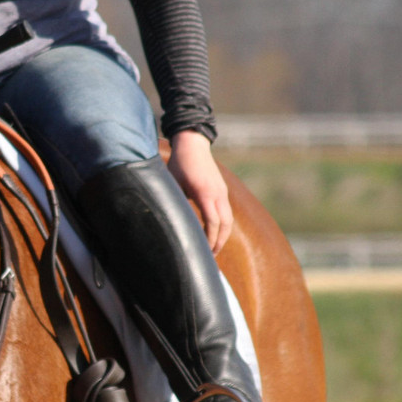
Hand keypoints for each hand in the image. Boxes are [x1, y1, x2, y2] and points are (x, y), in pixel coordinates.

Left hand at [167, 130, 231, 253]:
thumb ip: (176, 202)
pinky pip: (226, 212)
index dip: (209, 239)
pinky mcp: (222, 190)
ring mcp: (222, 191)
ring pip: (228, 219)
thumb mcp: (172, 183)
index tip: (204, 252)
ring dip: (222, 235)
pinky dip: (222, 225)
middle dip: (219, 242)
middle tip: (210, 257)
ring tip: (213, 249)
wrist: (193, 143)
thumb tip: (173, 222)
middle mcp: (218, 193)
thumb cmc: (179, 164)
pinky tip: (214, 233)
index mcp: (205, 193)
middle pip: (225, 224)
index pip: (213, 222)